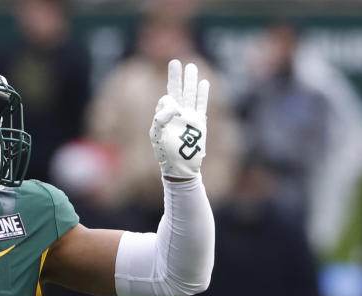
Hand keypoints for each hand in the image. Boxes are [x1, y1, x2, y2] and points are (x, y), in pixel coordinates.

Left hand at [149, 60, 209, 178]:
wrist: (180, 166)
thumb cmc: (166, 152)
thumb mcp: (157, 134)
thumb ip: (161, 117)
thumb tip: (174, 104)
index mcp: (164, 116)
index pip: (166, 100)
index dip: (167, 102)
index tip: (172, 110)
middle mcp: (177, 114)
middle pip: (177, 91)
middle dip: (176, 76)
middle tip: (175, 61)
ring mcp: (189, 117)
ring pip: (190, 95)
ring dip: (191, 81)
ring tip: (191, 66)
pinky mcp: (199, 123)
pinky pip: (201, 105)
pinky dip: (202, 94)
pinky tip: (204, 83)